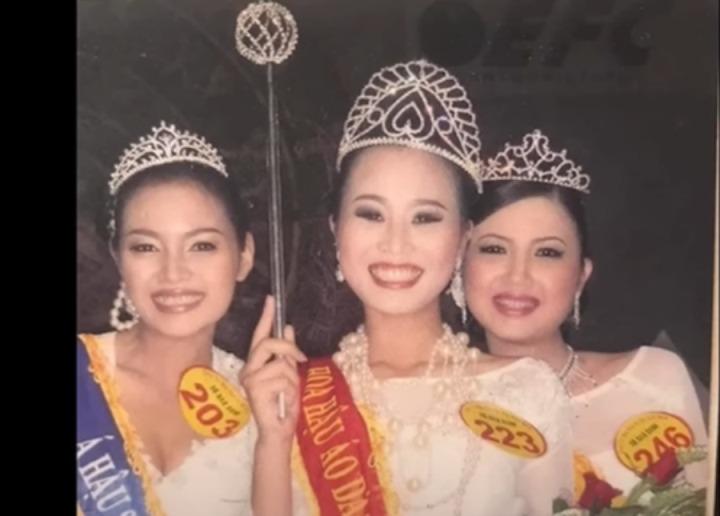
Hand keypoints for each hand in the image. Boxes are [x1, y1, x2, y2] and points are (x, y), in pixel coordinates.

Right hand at [240, 296, 306, 445]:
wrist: (279, 430)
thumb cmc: (284, 404)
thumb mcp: (290, 374)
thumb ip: (286, 353)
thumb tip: (288, 327)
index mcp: (256, 364)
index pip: (260, 335)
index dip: (266, 317)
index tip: (271, 299)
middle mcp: (248, 369)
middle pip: (268, 343)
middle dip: (288, 348)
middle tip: (300, 360)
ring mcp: (250, 379)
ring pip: (280, 363)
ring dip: (292, 377)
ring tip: (289, 392)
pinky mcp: (254, 388)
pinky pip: (282, 376)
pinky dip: (291, 387)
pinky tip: (285, 399)